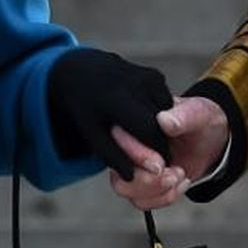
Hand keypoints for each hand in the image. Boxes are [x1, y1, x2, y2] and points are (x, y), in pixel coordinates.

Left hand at [46, 49, 172, 180]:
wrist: (81, 70)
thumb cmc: (85, 109)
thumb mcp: (92, 134)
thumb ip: (114, 156)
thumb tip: (133, 176)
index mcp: (115, 98)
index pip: (149, 130)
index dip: (155, 151)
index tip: (155, 166)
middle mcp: (135, 82)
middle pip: (160, 123)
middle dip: (159, 143)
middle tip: (151, 156)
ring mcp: (147, 76)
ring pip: (166, 113)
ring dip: (160, 130)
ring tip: (140, 133)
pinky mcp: (154, 75)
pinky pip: (165, 104)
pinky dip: (159, 116)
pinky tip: (142, 116)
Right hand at [109, 96, 228, 209]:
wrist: (209, 140)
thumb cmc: (198, 121)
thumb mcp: (197, 113)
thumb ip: (182, 116)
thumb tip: (164, 120)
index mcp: (134, 123)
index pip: (117, 140)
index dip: (136, 155)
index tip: (159, 163)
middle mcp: (128, 146)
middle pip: (118, 175)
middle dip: (147, 181)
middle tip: (172, 174)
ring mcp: (134, 167)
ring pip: (126, 190)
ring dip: (157, 191)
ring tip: (178, 176)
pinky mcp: (143, 183)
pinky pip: (142, 201)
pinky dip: (165, 197)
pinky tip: (180, 182)